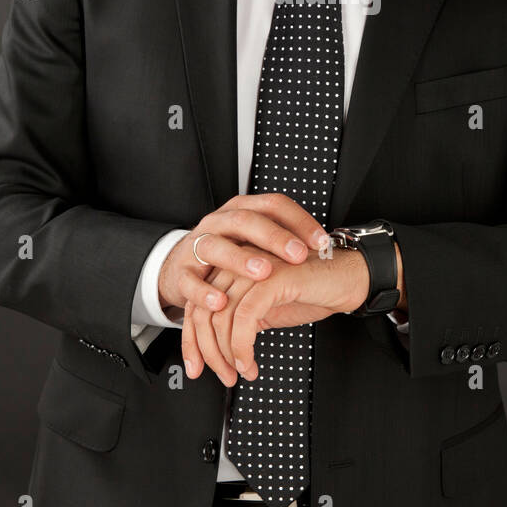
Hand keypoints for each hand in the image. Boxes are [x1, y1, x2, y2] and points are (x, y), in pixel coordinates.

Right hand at [157, 192, 328, 322]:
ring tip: (264, 273)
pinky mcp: (181, 272)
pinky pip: (190, 280)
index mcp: (242, 211)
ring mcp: (198, 245)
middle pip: (246, 220)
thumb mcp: (254, 243)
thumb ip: (283, 244)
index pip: (274, 205)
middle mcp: (219, 223)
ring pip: (216, 245)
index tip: (321, 241)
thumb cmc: (229, 256)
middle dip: (274, 237)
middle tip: (297, 254)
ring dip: (241, 259)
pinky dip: (205, 291)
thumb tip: (326, 251)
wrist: (181, 267)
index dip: (299, 220)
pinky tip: (221, 302)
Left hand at [183, 245, 369, 384]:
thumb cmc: (311, 292)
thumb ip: (238, 321)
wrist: (347, 278)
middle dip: (207, 352)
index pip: (196, 305)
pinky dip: (242, 347)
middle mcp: (238, 263)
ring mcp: (254, 268)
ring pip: (220, 318)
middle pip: (202, 312)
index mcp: (233, 268)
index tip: (196, 367)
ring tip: (241, 372)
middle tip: (223, 376)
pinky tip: (250, 362)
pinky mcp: (272, 278)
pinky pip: (244, 318)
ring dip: (227, 355)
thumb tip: (217, 350)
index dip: (191, 340)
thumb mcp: (266, 310)